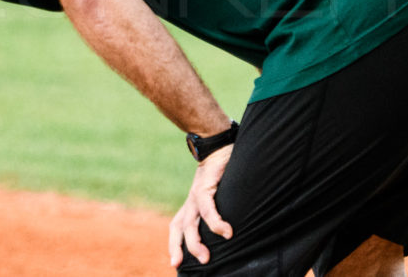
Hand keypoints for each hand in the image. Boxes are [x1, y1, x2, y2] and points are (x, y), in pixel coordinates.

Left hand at [168, 145, 233, 267]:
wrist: (218, 143)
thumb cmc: (223, 170)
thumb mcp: (219, 193)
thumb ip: (221, 209)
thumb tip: (233, 229)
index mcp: (193, 203)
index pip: (178, 225)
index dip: (174, 244)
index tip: (174, 263)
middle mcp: (192, 200)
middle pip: (180, 227)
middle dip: (180, 247)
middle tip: (182, 265)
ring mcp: (197, 194)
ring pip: (191, 222)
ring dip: (197, 242)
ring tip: (206, 258)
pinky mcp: (205, 185)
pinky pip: (207, 207)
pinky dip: (216, 221)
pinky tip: (226, 232)